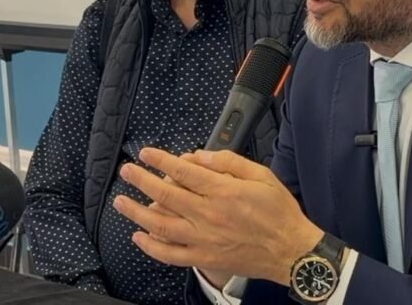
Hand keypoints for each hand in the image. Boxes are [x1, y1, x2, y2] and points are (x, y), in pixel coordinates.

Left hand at [113, 148, 322, 285]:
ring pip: (161, 225)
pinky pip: (171, 254)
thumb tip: (199, 157)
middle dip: (142, 180)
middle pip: (166, 195)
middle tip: (127, 171)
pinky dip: (151, 246)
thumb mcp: (261, 175)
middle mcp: (210, 215)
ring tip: (121, 201)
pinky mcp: (204, 258)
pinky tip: (139, 236)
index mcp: (224, 191)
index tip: (146, 153)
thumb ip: (229, 162)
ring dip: (137, 212)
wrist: (290, 250)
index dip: (161, 160)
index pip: (184, 172)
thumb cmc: (278, 212)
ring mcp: (204, 239)